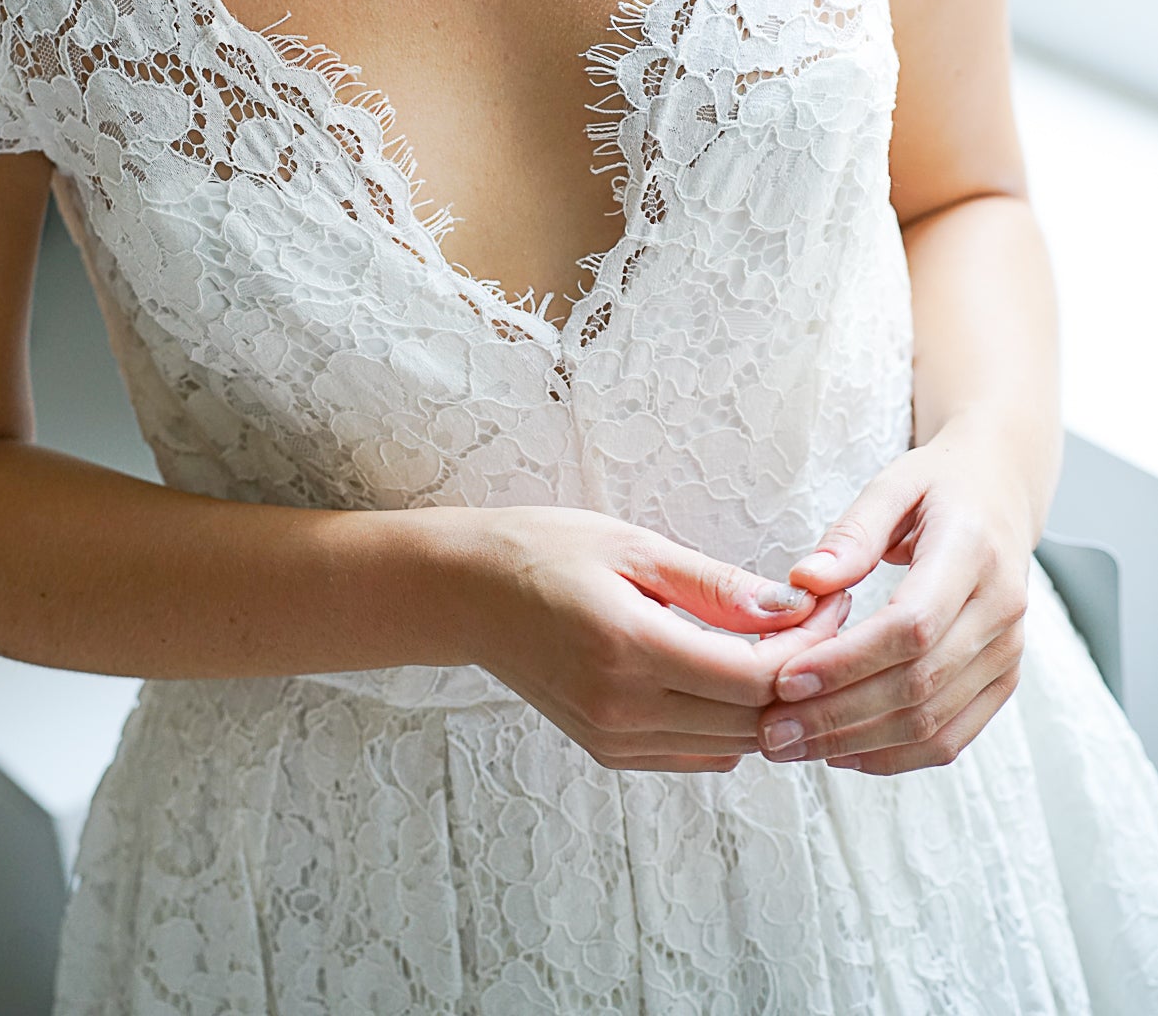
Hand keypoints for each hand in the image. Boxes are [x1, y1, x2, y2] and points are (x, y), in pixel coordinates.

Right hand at [456, 504, 853, 772]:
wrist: (465, 593)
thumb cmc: (546, 550)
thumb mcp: (633, 546)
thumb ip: (715, 586)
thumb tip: (793, 609)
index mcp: (630, 648)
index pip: (753, 678)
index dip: (808, 646)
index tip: (832, 603)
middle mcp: (623, 709)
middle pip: (751, 719)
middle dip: (802, 674)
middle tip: (823, 619)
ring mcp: (614, 737)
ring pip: (731, 744)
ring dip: (769, 702)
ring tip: (786, 642)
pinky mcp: (608, 749)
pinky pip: (696, 752)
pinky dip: (730, 722)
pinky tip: (736, 674)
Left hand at [755, 416, 1032, 774]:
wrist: (1002, 495)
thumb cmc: (938, 486)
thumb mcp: (892, 485)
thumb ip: (851, 533)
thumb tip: (803, 580)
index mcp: (973, 551)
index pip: (911, 625)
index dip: (847, 661)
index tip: (785, 679)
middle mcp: (1001, 609)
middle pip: (918, 683)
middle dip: (839, 714)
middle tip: (772, 729)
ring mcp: (1007, 651)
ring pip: (933, 722)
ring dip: (858, 743)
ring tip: (792, 746)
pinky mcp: (1003, 680)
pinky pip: (951, 737)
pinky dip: (895, 756)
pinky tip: (841, 752)